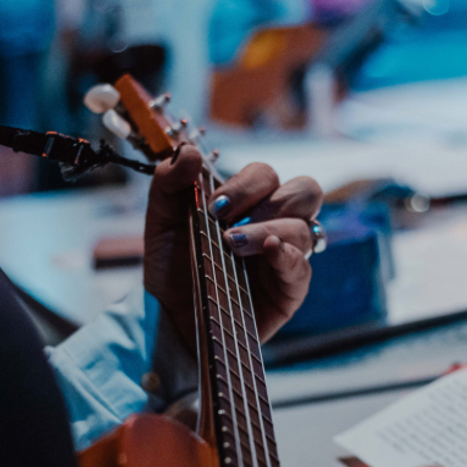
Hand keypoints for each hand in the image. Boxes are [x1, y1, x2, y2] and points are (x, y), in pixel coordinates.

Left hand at [144, 145, 321, 348]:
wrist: (168, 316)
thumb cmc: (173, 267)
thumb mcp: (161, 220)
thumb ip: (169, 181)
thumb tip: (190, 150)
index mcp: (250, 204)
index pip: (267, 175)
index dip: (245, 184)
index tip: (214, 205)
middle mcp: (275, 224)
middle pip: (305, 190)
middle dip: (266, 200)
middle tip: (227, 220)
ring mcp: (287, 256)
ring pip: (305, 227)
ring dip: (268, 229)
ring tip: (232, 245)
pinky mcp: (289, 289)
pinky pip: (303, 267)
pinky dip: (288, 256)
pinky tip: (268, 254)